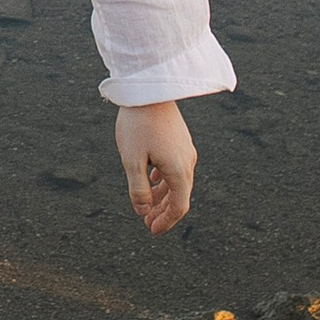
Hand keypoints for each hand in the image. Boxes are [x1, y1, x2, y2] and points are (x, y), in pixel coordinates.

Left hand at [116, 101, 195, 232]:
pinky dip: (164, 179)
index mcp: (179, 171)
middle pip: (179, 196)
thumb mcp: (132, 160)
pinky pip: (175, 167)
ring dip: (162, 195)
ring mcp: (185, 150)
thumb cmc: (138, 124)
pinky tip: (152, 179)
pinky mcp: (179, 140)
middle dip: (163, 212)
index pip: (178, 207)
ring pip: (177, 181)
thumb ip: (138, 189)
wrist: (148, 88)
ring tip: (146, 204)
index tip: (152, 230)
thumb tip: (143, 211)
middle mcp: (187, 162)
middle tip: (148, 222)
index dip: (166, 222)